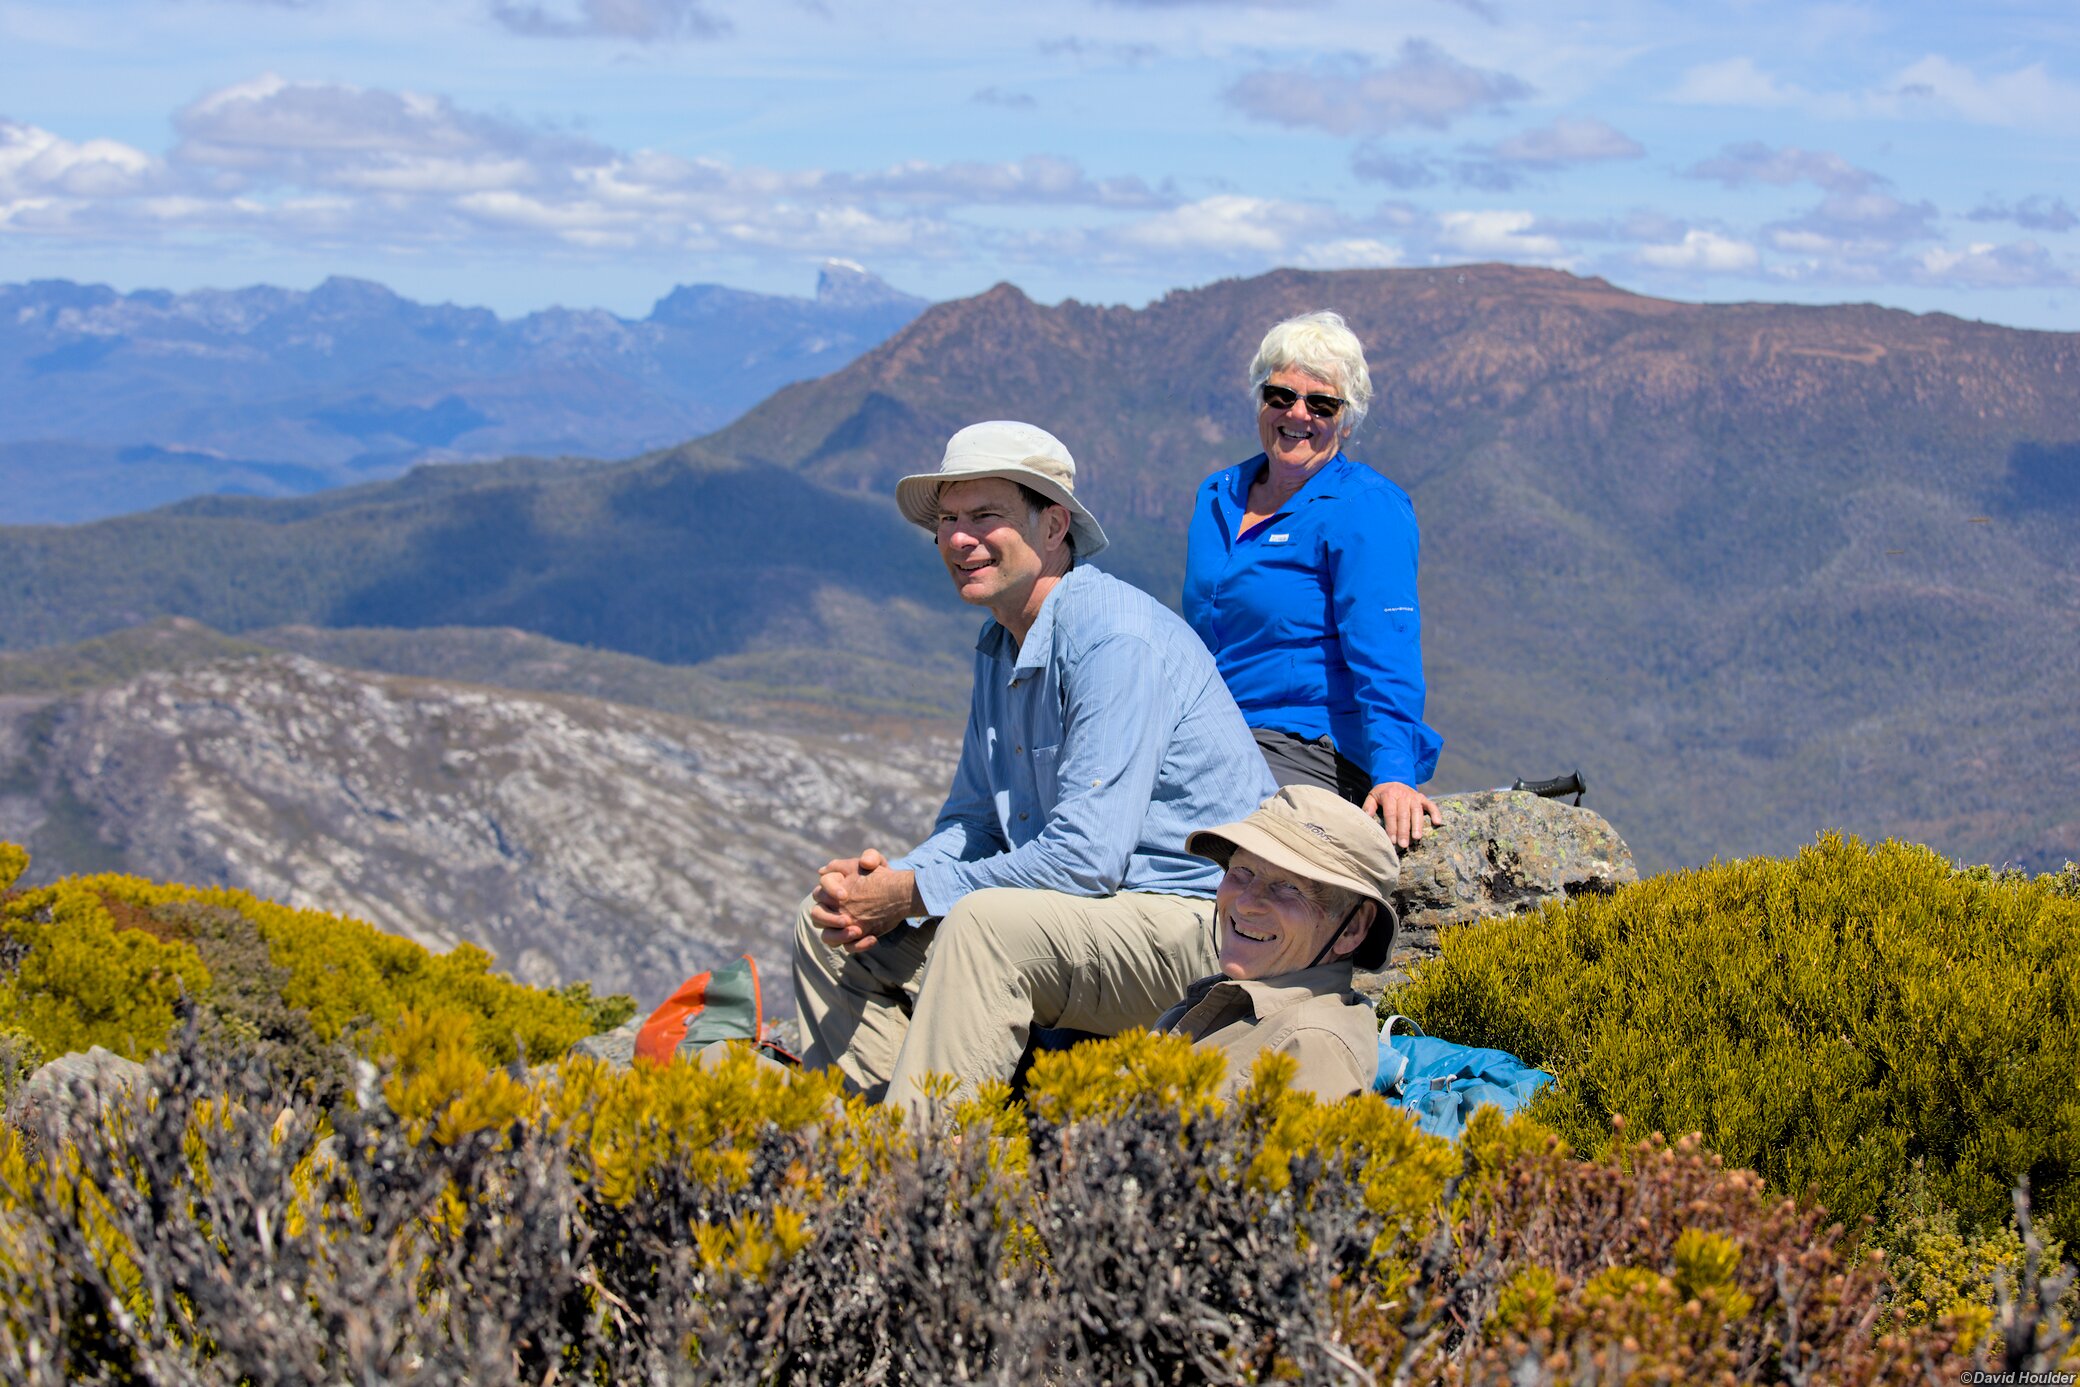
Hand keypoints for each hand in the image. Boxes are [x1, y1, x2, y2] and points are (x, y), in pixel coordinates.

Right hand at [809, 848, 923, 954]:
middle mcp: (831, 906)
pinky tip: (873, 939)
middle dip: (829, 918)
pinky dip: (858, 945)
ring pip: (827, 935)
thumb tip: (853, 864)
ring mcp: (840, 923)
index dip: (829, 891)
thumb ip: (869, 857)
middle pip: (816, 914)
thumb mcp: (877, 863)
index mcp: (833, 885)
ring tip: (858, 932)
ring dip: (839, 936)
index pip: (821, 887)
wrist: (897, 893)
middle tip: (847, 920)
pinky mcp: (852, 936)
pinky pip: (847, 946)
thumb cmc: (880, 876)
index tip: (845, 895)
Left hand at [1360, 782, 1441, 848]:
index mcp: (1390, 795)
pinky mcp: (1422, 797)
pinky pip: (1431, 804)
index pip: (1391, 813)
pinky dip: (1435, 812)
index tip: (1392, 840)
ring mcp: (1414, 796)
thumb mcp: (1372, 796)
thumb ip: (1368, 807)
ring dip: (1417, 825)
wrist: (1394, 778)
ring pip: (1417, 811)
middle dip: (1404, 830)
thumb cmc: (1382, 793)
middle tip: (1404, 844)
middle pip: (1404, 814)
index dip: (1391, 827)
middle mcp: (1403, 795)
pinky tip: (1437, 822)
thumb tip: (1366, 818)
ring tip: (1417, 838)